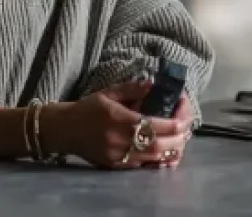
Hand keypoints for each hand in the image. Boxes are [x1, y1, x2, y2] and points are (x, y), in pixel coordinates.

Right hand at [44, 80, 191, 169]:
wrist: (64, 129)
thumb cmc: (87, 108)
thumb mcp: (108, 93)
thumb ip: (132, 89)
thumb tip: (153, 84)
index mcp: (119, 118)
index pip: (153, 124)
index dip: (173, 123)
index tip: (183, 118)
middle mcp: (119, 139)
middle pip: (157, 144)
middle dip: (177, 139)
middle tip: (186, 131)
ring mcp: (117, 155)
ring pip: (152, 158)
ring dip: (170, 151)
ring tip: (180, 141)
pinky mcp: (115, 165)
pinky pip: (142, 166)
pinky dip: (157, 161)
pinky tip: (166, 154)